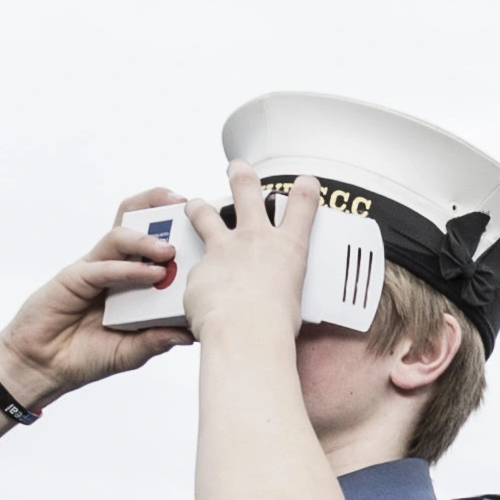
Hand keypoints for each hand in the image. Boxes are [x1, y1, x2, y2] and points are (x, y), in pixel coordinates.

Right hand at [0, 188, 197, 405]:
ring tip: (171, 250)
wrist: (43, 367)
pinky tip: (151, 275)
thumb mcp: (132, 351)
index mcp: (130, 280)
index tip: (206, 227)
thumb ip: (158, 339)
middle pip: (136, 222)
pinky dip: (129, 268)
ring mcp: (95, 269)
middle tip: (189, 209)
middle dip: (161, 208)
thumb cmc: (84, 356)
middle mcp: (114, 268)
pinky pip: (104, 266)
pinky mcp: (74, 277)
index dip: (177, 229)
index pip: (154, 242)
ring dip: (148, 239)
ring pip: (120, 235)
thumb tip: (193, 332)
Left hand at [173, 164, 313, 352]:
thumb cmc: (275, 325)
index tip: (305, 181)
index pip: (302, 205)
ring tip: (194, 205)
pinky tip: (198, 297)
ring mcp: (222, 249)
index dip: (305, 189)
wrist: (245, 333)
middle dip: (242, 174)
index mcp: (288, 247)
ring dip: (199, 207)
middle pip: (247, 191)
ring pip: (205, 215)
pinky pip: (194, 271)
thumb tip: (272, 295)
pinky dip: (196, 280)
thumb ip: (279, 288)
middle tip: (237, 166)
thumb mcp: (293, 301)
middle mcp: (254, 239)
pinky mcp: (198, 268)